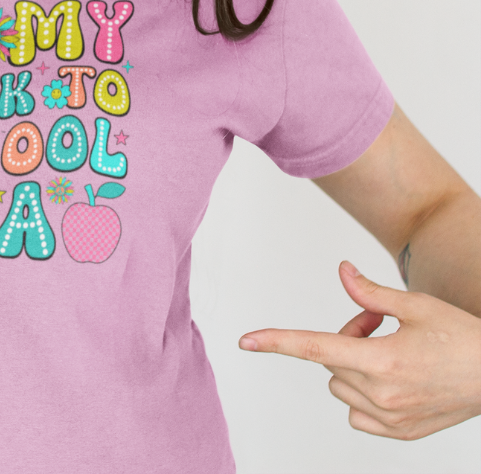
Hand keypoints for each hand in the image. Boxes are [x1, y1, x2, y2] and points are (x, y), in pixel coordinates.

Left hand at [239, 261, 480, 438]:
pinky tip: (392, 379)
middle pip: (330, 360)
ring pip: (340, 385)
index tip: (245, 341)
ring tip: (389, 350)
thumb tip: (342, 271)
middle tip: (378, 323)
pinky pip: (357, 415)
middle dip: (345, 336)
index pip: (315, 348)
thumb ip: (370, 293)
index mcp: (383, 360)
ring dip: (352, 365)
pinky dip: (362, 395)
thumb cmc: (463, 338)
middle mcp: (383, 394)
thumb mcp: (416, 305)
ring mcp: (392, 419)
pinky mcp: (401, 433)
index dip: (277, 341)